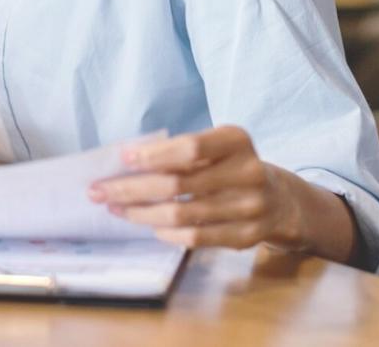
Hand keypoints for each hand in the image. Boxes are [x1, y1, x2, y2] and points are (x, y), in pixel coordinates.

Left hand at [88, 126, 307, 250]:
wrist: (279, 199)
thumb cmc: (231, 165)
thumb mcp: (215, 146)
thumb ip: (180, 151)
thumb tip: (125, 163)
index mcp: (237, 141)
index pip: (190, 147)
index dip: (153, 154)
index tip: (121, 159)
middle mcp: (248, 173)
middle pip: (179, 184)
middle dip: (131, 188)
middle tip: (99, 190)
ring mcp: (250, 208)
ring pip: (183, 214)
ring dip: (141, 213)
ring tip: (115, 208)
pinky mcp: (247, 236)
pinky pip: (197, 237)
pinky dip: (167, 232)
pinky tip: (148, 226)